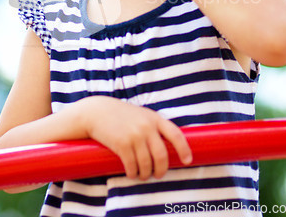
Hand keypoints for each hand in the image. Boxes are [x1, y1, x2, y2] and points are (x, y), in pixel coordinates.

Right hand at [78, 96, 192, 179]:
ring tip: (143, 175)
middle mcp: (147, 127)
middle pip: (161, 156)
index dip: (184, 149)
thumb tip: (167, 146)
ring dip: (145, 174)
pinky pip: (132, 166)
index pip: (176, 134)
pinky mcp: (122, 144)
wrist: (97, 112)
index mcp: (154, 118)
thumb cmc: (121, 115)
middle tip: (158, 174)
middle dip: (161, 170)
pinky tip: (132, 173)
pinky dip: (133, 173)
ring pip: (147, 164)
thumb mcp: (141, 115)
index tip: (188, 160)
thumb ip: (153, 126)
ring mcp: (135, 136)